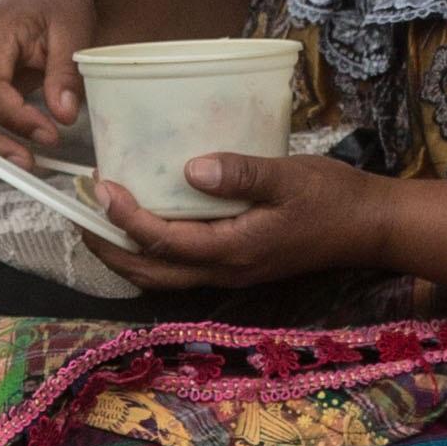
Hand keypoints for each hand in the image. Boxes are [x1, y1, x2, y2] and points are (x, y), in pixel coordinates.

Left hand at [94, 147, 397, 297]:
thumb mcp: (289, 176)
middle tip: (77, 216)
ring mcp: (230, 273)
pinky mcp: (237, 265)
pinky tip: (146, 224)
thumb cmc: (332, 198)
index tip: (100, 186)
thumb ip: (241, 173)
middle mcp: (224, 271)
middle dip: (107, 248)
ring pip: (161, 276)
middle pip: (148, 271)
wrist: (369, 227)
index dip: (123, 217)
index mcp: (232, 250)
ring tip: (97, 224)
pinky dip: (150, 252)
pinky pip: (180, 268)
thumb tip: (191, 169)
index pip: (162, 240)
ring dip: (124, 254)